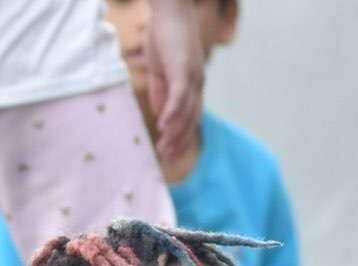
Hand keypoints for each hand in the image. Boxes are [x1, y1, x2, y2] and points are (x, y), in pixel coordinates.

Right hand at [142, 0, 207, 164]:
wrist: (170, 8)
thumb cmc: (164, 34)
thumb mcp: (161, 68)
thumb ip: (161, 92)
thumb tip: (162, 116)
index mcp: (192, 84)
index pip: (190, 117)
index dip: (181, 136)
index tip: (170, 153)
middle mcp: (197, 83)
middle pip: (191, 119)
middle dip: (179, 141)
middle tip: (166, 159)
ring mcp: (193, 76)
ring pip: (186, 112)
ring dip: (175, 133)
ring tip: (163, 148)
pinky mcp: (184, 68)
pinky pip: (180, 96)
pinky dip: (173, 113)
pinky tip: (163, 126)